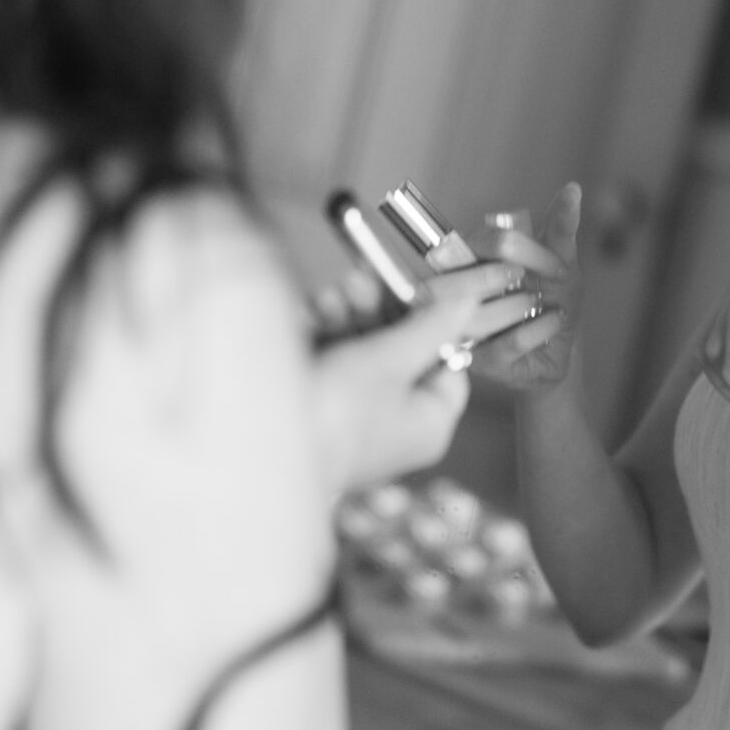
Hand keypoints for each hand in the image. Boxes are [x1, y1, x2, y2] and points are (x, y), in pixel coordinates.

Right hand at [309, 263, 540, 498]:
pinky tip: (309, 314)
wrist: (260, 447)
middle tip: (360, 282)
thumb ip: (431, 327)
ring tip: (330, 296)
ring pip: (360, 354)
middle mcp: (396, 427)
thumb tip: (469, 304)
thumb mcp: (392, 358)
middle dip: (377, 313)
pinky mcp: (318, 410)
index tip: (418, 292)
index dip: (435, 326)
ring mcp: (355, 421)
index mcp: (428, 425)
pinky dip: (320, 336)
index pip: (448, 366)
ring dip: (345, 318)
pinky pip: (329, 364)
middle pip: (401, 354)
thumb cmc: (337, 414)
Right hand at [466, 183, 581, 392]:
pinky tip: (549, 327)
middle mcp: (455, 287)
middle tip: (548, 290)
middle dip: (527, 277)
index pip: (490, 240)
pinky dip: (537, 332)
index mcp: (472, 256)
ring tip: (546, 309)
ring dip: (527, 307)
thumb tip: (573, 189)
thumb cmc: (549, 302)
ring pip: (481, 311)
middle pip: (479, 272)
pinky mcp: (473, 360)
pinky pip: (503, 344)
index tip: (559, 266)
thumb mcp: (561, 263)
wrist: (553, 353)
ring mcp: (459, 325)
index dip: (531, 251)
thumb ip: (561, 227)